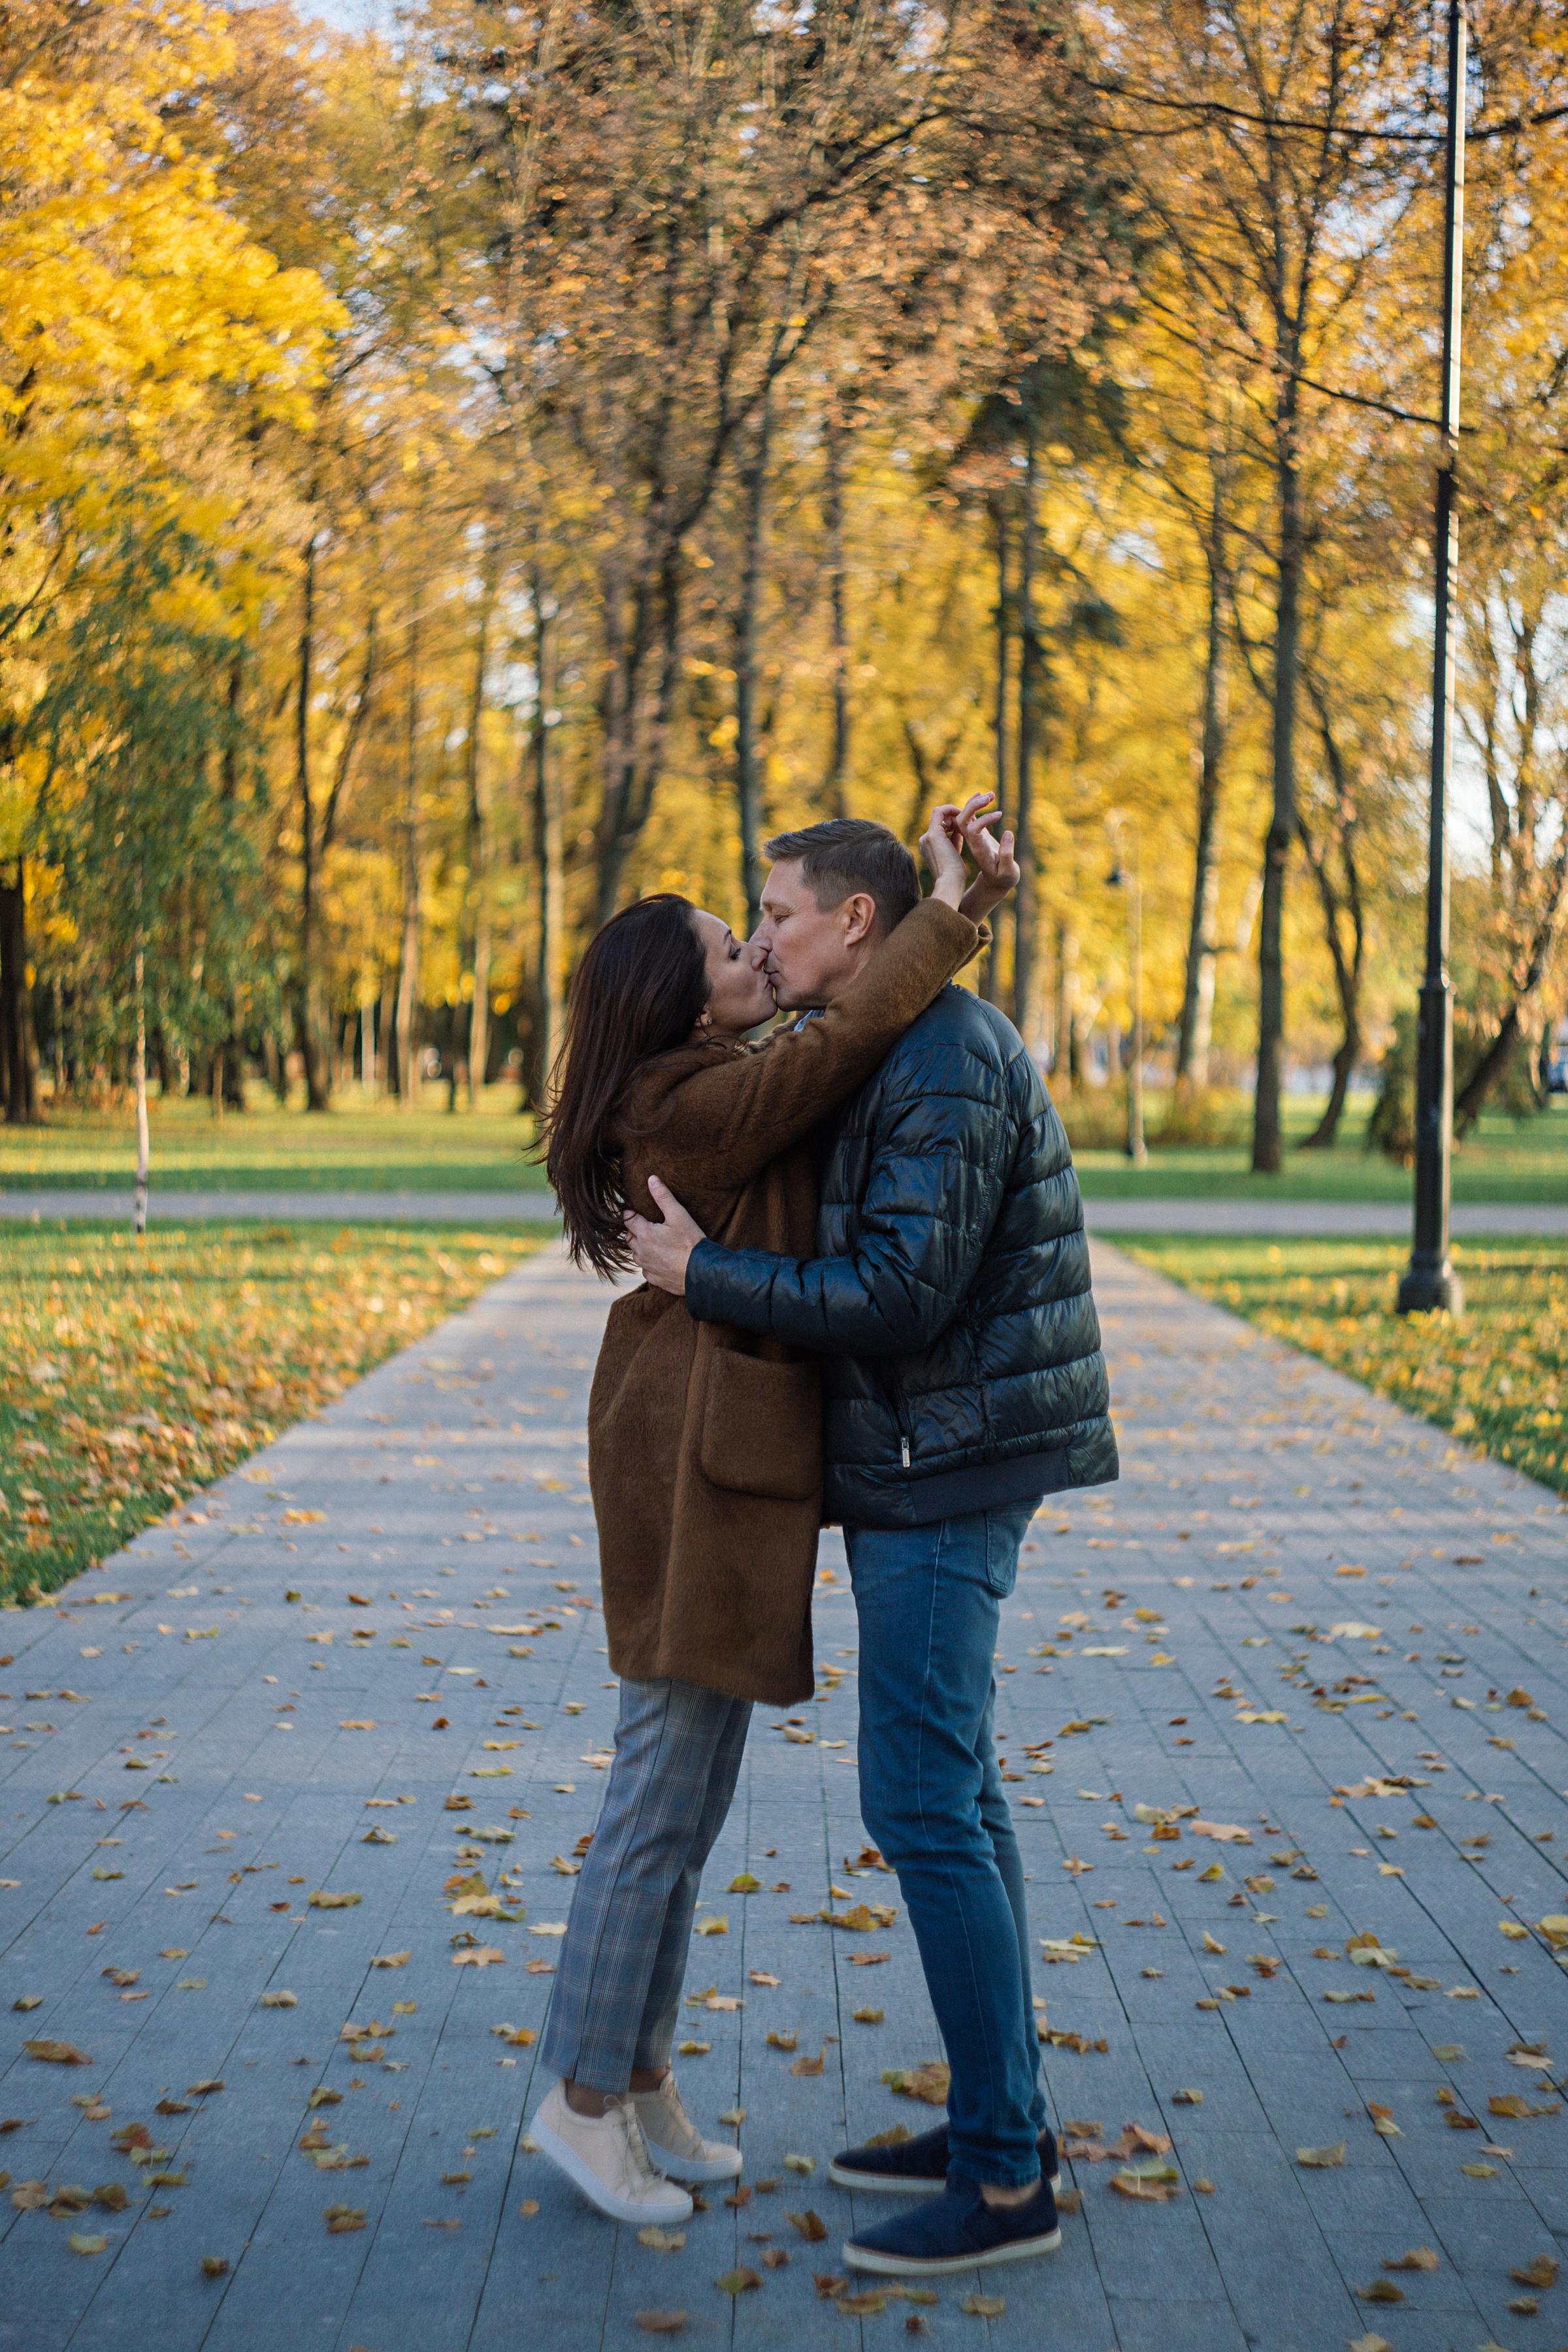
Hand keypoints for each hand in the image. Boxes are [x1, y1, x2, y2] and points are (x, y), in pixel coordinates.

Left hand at [623, 1175, 708, 1295]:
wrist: (701, 1272)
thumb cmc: (691, 1243)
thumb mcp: (679, 1215)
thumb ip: (663, 1196)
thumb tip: (651, 1179)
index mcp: (645, 1234)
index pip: (628, 1219)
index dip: (630, 1213)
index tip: (633, 1211)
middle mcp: (641, 1251)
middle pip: (629, 1238)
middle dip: (634, 1230)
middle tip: (644, 1225)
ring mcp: (647, 1266)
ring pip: (636, 1254)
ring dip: (640, 1247)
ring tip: (651, 1242)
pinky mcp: (654, 1279)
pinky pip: (645, 1269)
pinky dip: (649, 1263)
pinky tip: (659, 1260)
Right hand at [918, 800, 967, 908]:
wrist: (950, 883)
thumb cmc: (955, 875)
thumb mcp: (953, 855)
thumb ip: (953, 843)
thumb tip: (958, 833)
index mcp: (929, 846)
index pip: (940, 827)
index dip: (953, 822)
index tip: (967, 823)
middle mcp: (925, 840)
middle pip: (940, 819)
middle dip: (955, 815)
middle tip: (971, 815)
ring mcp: (927, 836)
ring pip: (939, 813)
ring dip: (955, 811)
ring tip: (969, 815)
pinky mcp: (933, 834)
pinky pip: (940, 811)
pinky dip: (952, 809)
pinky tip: (965, 813)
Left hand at [950, 791, 1018, 919]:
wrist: (995, 884)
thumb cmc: (1005, 879)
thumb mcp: (1009, 871)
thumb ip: (1008, 853)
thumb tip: (1008, 832)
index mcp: (979, 850)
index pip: (972, 829)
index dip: (983, 819)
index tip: (1000, 814)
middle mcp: (972, 843)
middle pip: (963, 820)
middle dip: (974, 805)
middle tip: (991, 796)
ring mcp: (972, 838)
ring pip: (965, 816)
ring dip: (975, 803)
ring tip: (991, 794)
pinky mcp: (976, 834)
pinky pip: (970, 817)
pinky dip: (975, 805)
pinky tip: (985, 797)